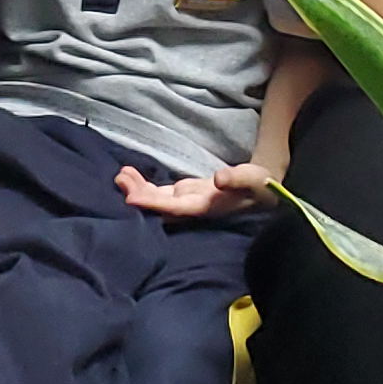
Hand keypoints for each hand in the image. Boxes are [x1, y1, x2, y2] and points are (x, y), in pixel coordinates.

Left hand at [119, 161, 279, 219]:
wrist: (263, 191)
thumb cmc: (260, 186)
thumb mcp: (253, 180)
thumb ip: (238, 178)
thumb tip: (220, 179)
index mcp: (207, 207)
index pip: (176, 209)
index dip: (154, 204)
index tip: (132, 198)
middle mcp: (193, 209)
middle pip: (160, 206)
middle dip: (139, 195)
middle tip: (119, 179)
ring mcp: (188, 202)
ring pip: (158, 199)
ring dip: (138, 188)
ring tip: (121, 174)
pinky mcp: (187, 194)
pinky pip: (161, 192)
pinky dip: (146, 185)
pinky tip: (131, 176)